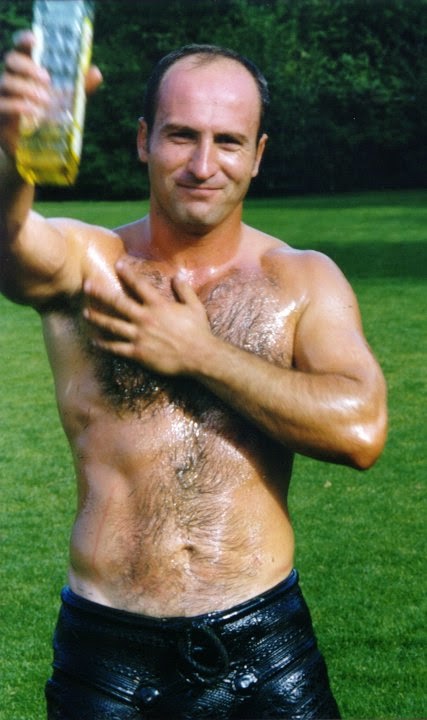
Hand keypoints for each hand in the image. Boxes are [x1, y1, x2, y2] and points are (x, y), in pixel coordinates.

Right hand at [0, 31, 101, 156]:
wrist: (32, 148)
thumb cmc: (48, 117)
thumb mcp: (67, 102)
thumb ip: (81, 88)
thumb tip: (96, 72)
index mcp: (27, 72)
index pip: (21, 49)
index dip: (25, 40)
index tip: (35, 39)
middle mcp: (13, 79)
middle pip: (11, 61)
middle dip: (28, 66)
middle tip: (47, 79)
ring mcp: (4, 96)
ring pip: (6, 82)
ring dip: (27, 89)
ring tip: (46, 101)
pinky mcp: (1, 114)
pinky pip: (4, 104)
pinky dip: (20, 107)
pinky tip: (35, 114)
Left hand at [83, 259, 213, 375]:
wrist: (199, 356)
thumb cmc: (198, 331)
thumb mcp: (195, 306)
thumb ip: (184, 290)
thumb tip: (176, 276)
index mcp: (158, 305)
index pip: (139, 285)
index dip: (127, 273)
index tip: (117, 264)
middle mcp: (145, 318)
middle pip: (118, 303)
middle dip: (100, 293)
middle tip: (86, 285)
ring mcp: (140, 336)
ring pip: (112, 325)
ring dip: (97, 318)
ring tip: (85, 313)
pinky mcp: (138, 353)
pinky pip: (117, 348)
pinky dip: (104, 344)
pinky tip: (94, 341)